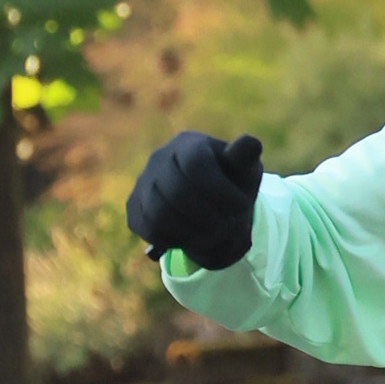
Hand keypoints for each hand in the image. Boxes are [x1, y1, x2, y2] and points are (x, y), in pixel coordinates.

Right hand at [125, 129, 263, 266]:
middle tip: (228, 227)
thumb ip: (245, 158)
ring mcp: (142, 182)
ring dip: (194, 233)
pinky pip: (150, 230)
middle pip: (178, 193)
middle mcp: (159, 158)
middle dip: (210, 217)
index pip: (196, 164)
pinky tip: (193, 235)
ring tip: (214, 234)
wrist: (210, 202)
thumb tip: (251, 143)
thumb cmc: (231, 183)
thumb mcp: (244, 169)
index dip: (221, 191)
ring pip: (160, 215)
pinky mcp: (133, 207)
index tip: (242, 206)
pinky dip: (176, 240)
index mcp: (188, 143)